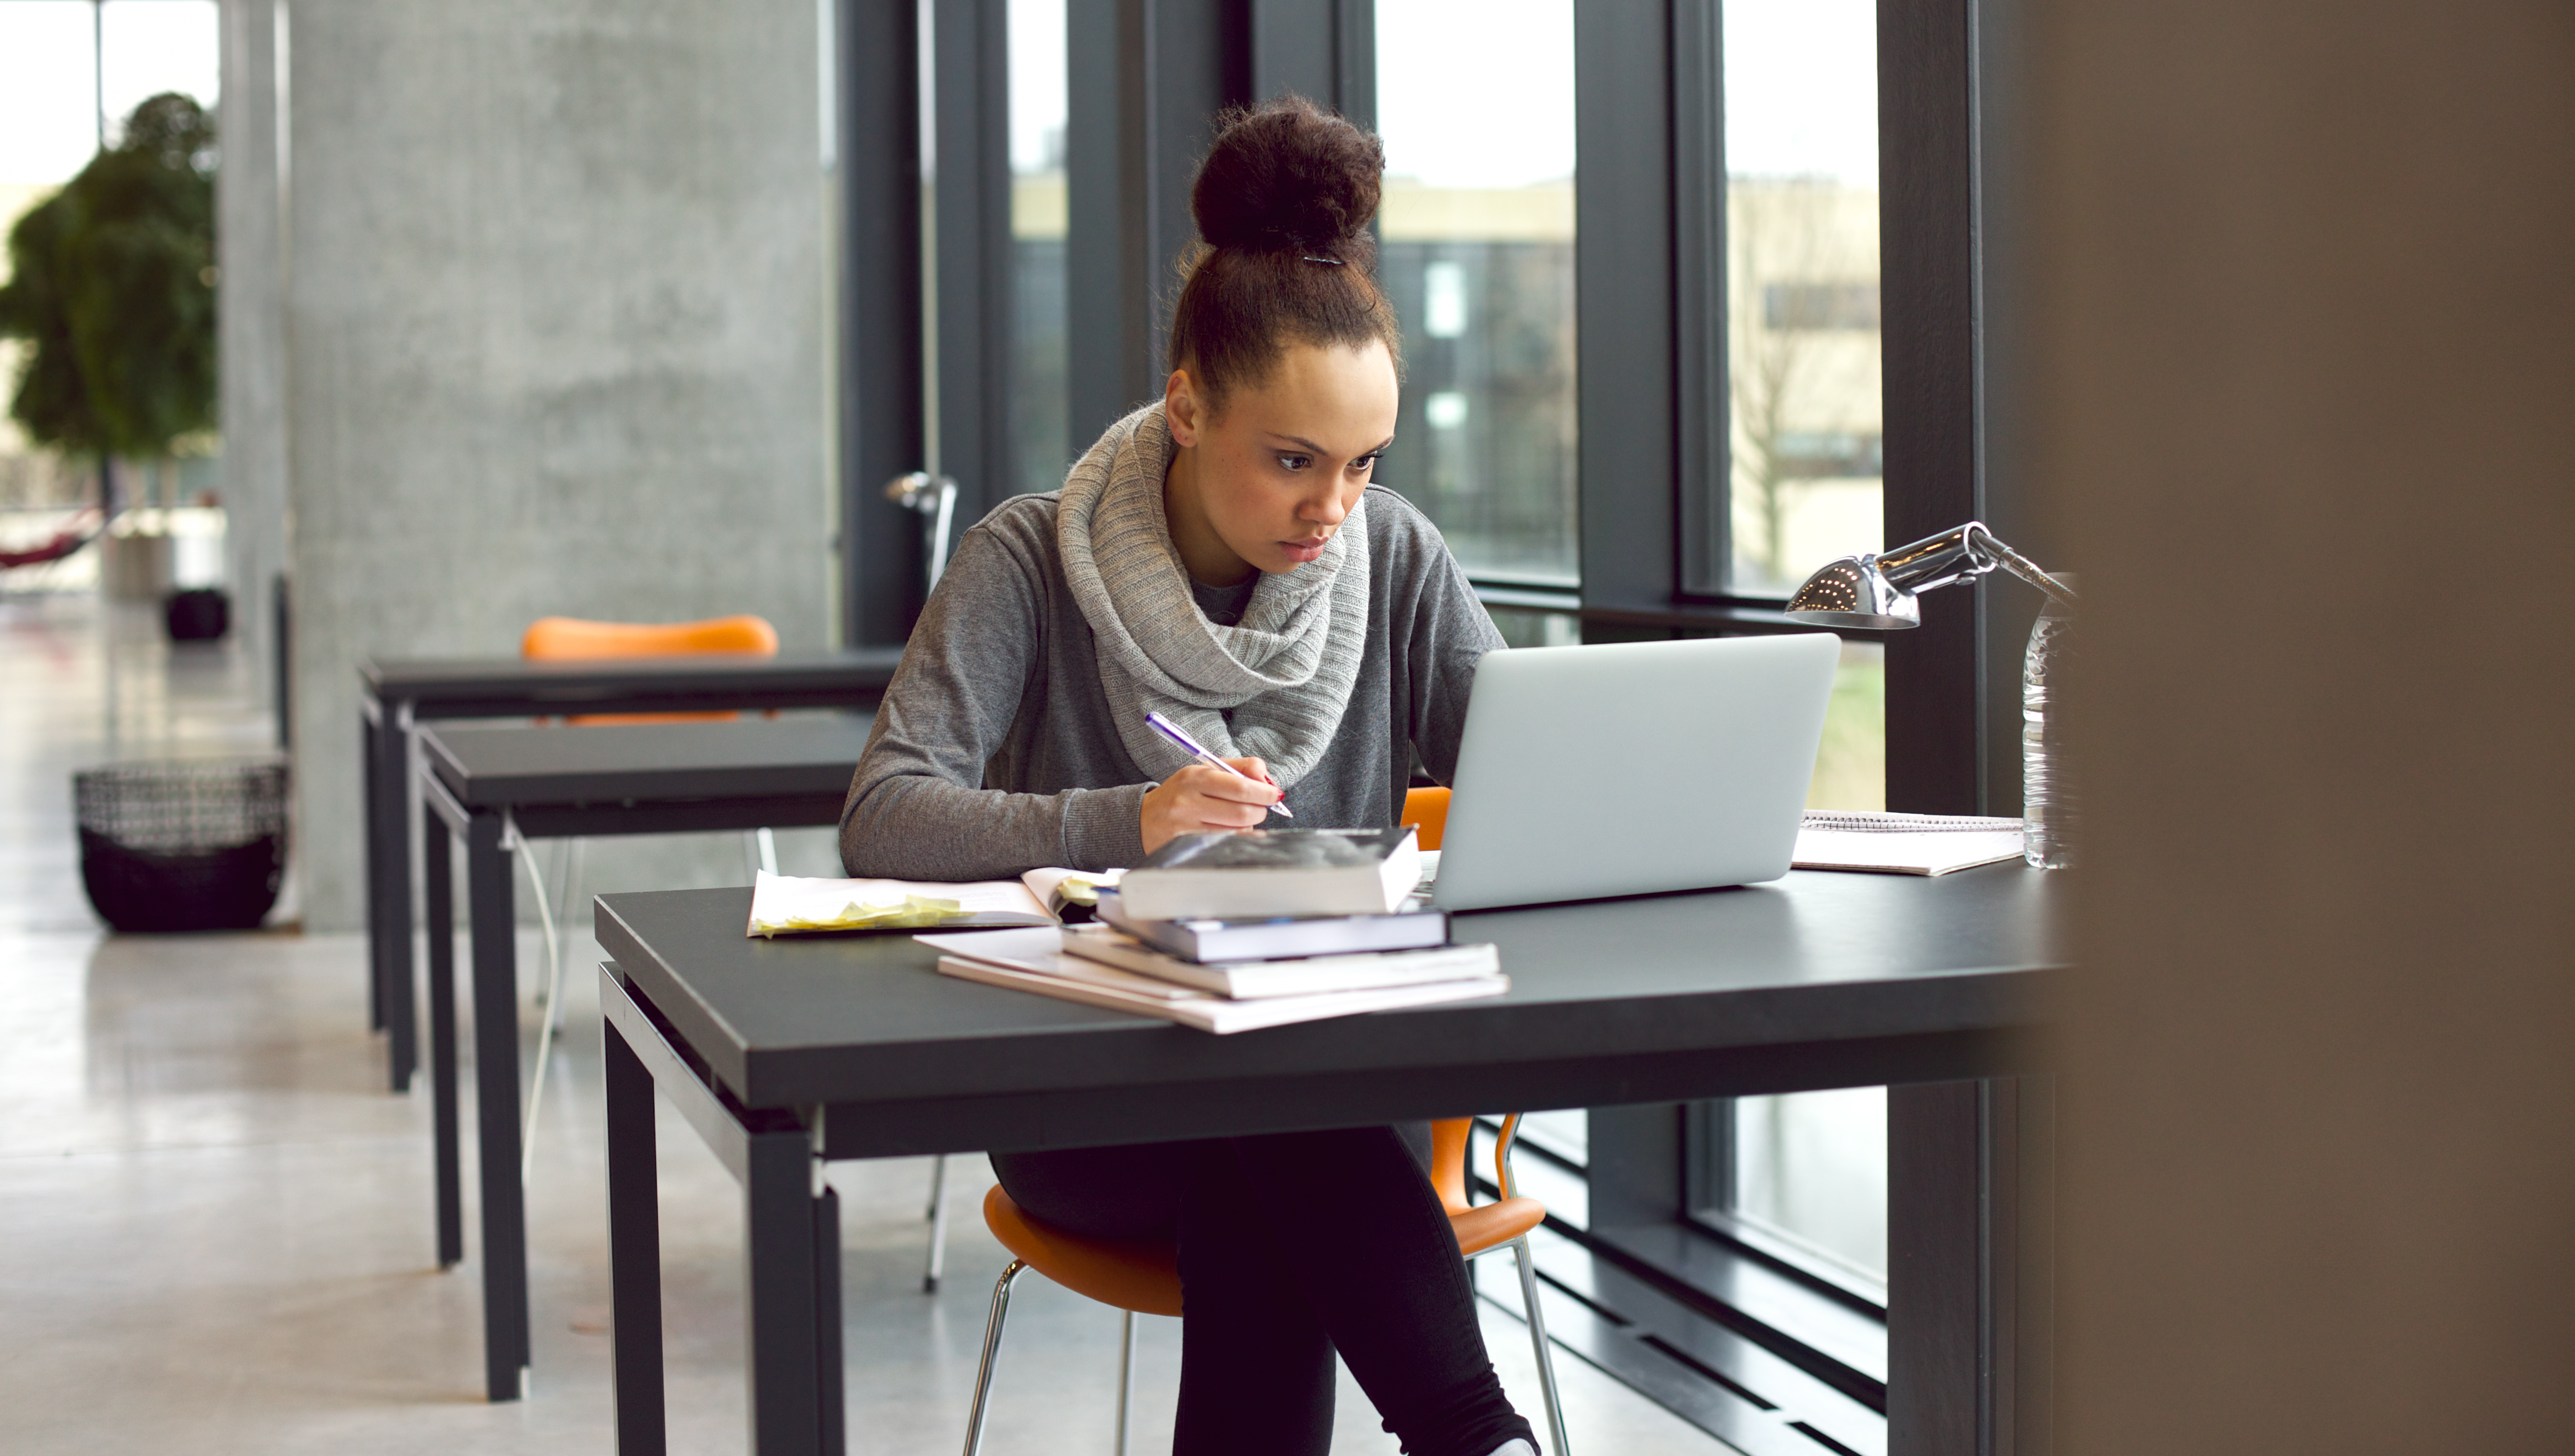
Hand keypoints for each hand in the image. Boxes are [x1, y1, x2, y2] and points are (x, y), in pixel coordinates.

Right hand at [1140, 756, 1280, 854]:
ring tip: (1240, 817)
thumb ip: (1241, 767)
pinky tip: (1231, 830)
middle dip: (1260, 811)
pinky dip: (1237, 836)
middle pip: (1243, 812)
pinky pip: (1225, 844)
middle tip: (1260, 808)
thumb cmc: (1183, 793)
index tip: (1275, 795)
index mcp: (1196, 777)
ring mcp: (1186, 827)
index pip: (1241, 786)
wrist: (1143, 818)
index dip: (1265, 792)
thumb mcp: (1206, 771)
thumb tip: (1268, 780)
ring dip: (1249, 824)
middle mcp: (1188, 801)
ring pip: (1237, 831)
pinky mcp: (1186, 846)